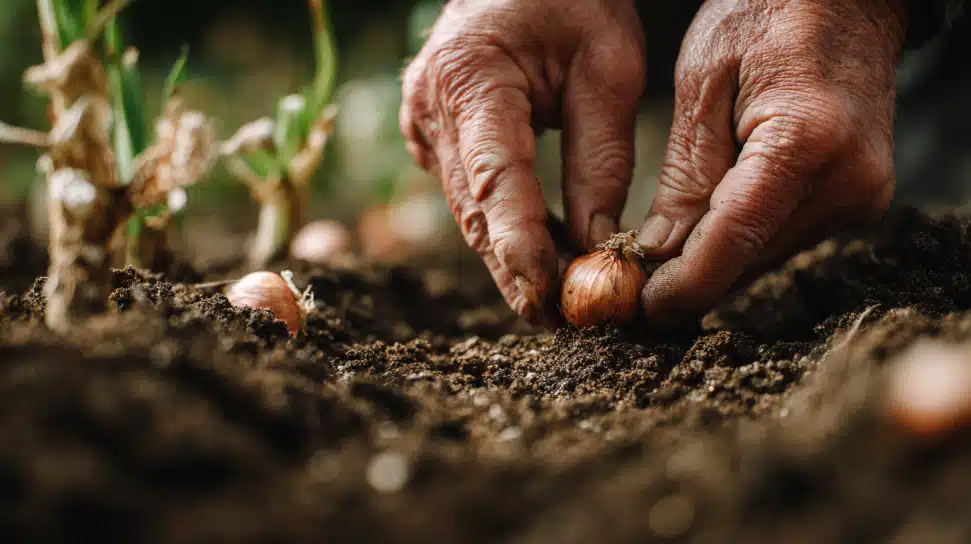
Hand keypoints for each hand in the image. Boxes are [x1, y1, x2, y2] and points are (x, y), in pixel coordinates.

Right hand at [400, 0, 645, 321]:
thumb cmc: (574, 1)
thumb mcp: (609, 67)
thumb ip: (601, 159)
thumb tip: (597, 246)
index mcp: (471, 75)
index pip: (495, 178)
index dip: (519, 244)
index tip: (549, 297)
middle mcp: (431, 105)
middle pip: (474, 209)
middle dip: (516, 270)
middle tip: (561, 321)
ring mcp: (423, 123)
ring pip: (468, 211)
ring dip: (511, 257)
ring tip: (560, 301)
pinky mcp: (433, 137)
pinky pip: (469, 196)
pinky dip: (504, 228)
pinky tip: (542, 256)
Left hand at [638, 0, 905, 321]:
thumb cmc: (766, 16)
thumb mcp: (703, 83)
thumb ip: (685, 175)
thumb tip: (660, 253)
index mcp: (805, 142)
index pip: (734, 239)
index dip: (684, 285)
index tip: (641, 310)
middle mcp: (847, 180)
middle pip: (750, 258)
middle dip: (689, 278)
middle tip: (633, 288)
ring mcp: (861, 194)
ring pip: (766, 256)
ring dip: (714, 262)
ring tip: (660, 262)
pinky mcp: (859, 199)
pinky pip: (784, 237)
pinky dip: (742, 241)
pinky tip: (705, 233)